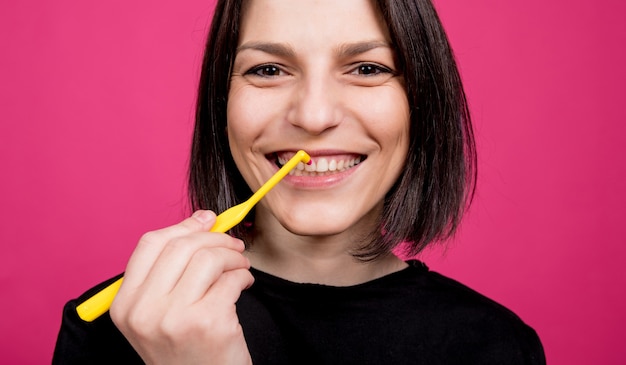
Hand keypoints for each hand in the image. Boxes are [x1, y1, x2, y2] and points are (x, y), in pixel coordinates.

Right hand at [110, 210, 253, 364]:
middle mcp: (143, 311)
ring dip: (234, 257)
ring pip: (208, 259)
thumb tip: (203, 218)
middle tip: (234, 246)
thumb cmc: (186, 350)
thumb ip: (173, 269)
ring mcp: (174, 318)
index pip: (150, 244)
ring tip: (241, 267)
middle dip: (216, 239)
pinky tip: (244, 285)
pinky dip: (244, 276)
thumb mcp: (162, 312)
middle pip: (182, 246)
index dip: (184, 227)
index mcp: (125, 304)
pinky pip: (231, 279)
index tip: (208, 221)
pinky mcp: (207, 323)